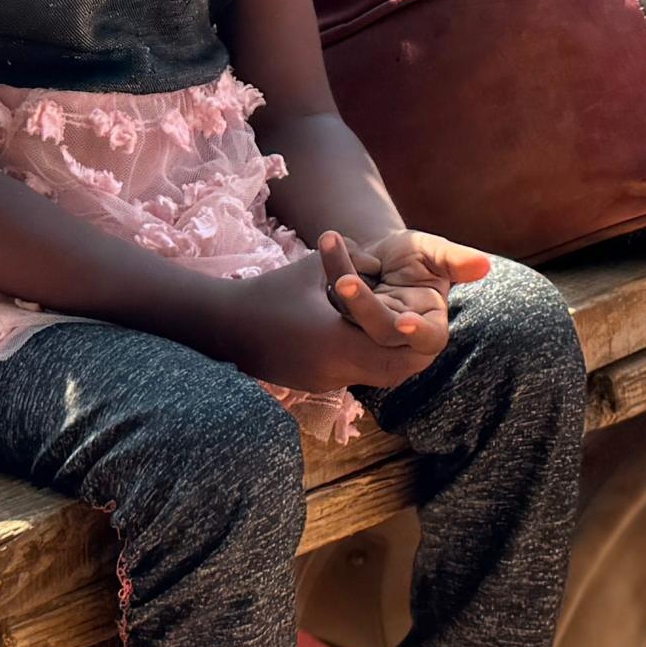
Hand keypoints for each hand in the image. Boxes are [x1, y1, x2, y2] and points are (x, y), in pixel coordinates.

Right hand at [220, 259, 447, 400]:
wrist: (223, 327)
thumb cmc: (270, 291)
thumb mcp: (313, 266)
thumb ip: (354, 261)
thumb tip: (382, 264)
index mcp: (337, 342)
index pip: (397, 354)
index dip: (416, 340)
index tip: (423, 317)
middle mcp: (334, 371)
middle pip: (393, 373)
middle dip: (409, 352)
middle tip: (418, 327)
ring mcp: (323, 383)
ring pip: (375, 378)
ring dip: (388, 356)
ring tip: (395, 329)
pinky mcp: (313, 385)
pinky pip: (353, 376)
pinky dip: (365, 359)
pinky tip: (361, 336)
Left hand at [317, 228, 483, 345]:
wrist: (381, 254)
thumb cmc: (416, 255)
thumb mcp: (435, 252)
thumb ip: (456, 260)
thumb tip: (484, 265)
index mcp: (431, 321)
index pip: (430, 337)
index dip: (418, 332)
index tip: (405, 321)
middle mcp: (398, 332)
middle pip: (381, 331)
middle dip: (364, 306)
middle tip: (344, 280)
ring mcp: (367, 327)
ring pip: (350, 314)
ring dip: (340, 277)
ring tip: (332, 242)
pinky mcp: (340, 316)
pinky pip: (330, 298)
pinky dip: (332, 264)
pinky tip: (332, 241)